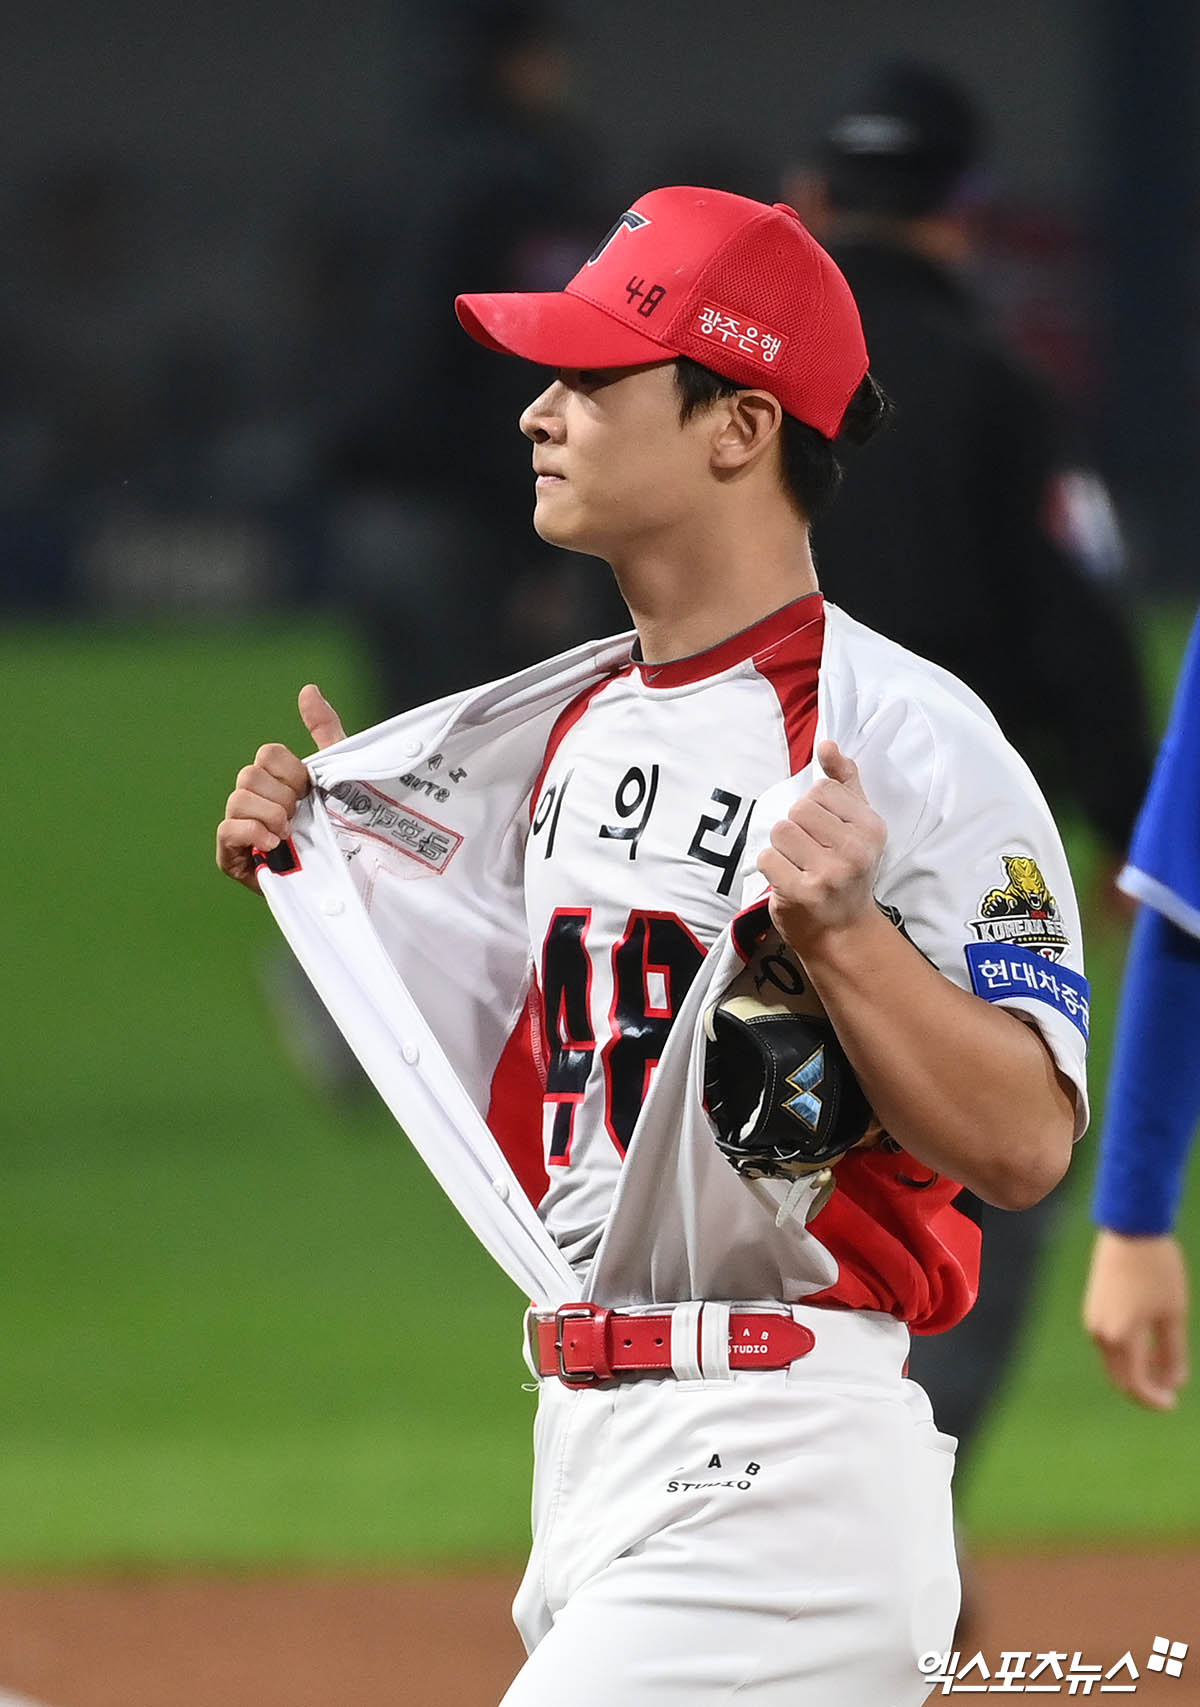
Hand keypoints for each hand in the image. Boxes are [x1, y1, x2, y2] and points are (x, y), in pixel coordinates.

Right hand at [215, 684, 346, 890]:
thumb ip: (325, 730)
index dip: (292, 771)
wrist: (357, 880)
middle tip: (301, 815)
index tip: (311, 791)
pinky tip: (273, 842)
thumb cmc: (351, 828)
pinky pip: (227, 831)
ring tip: (289, 831)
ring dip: (269, 812)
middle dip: (281, 794)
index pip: (268, 754)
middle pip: (250, 774)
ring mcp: (245, 830)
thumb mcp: (343, 774)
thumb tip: (307, 689)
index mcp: (281, 781)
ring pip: (237, 798)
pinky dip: (249, 832)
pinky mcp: (235, 859)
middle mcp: (259, 802)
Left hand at [757, 741, 885, 955]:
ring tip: (799, 866)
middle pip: (798, 810)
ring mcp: (830, 873)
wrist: (843, 932)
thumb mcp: (856, 824)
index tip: (827, 834)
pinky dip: (770, 868)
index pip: (822, 789)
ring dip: (782, 849)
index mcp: (871, 827)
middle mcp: (855, 849)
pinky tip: (788, 881)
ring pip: (780, 832)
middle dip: (797, 829)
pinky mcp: (803, 893)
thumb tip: (827, 744)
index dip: (815, 809)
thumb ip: (844, 781)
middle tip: (810, 853)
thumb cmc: (847, 871)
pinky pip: (767, 858)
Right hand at [1083, 1230, 1189, 1409]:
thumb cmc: (1157, 1270)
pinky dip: (1127, 1352)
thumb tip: (1174, 1382)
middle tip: (1169, 1392)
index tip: (1173, 1404)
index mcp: (1120, 1337)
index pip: (1135, 1384)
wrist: (1131, 1229)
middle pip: (1120, 1377)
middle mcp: (1099, 1333)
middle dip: (1144, 1388)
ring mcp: (1093, 1319)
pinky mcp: (1093, 1307)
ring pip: (1113, 1359)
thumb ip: (1173, 1353)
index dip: (1154, 1400)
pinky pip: (1108, 1342)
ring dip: (1136, 1369)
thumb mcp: (1173, 1314)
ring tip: (1164, 1366)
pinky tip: (1148, 1345)